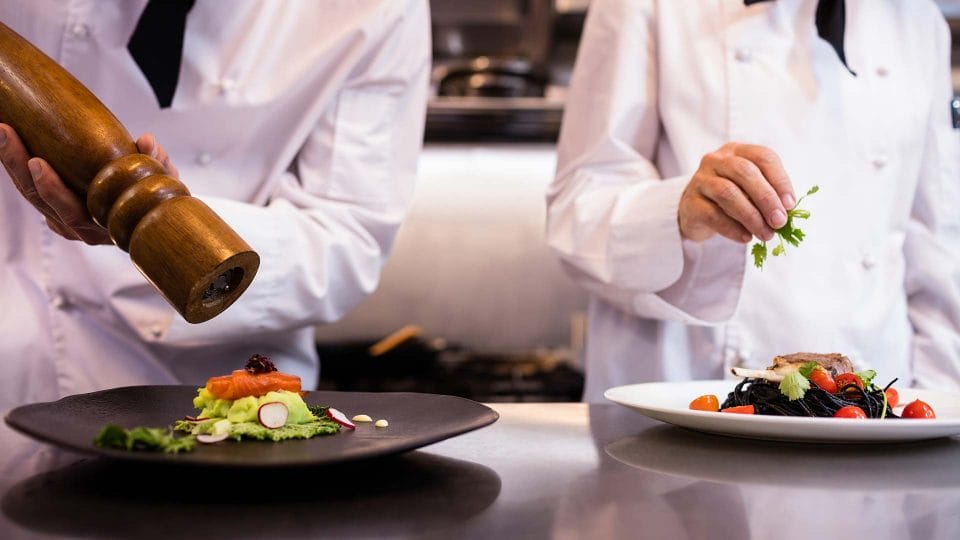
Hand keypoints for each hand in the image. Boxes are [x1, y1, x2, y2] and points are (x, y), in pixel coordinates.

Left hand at [0, 124, 178, 244]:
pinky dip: (19, 168)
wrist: (151, 219)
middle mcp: (80, 228)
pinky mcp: (56, 211)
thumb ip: (157, 162)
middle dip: (18, 166)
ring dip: (12, 163)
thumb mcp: (164, 182)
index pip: (71, 212)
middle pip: (40, 201)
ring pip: (30, 195)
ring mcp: (64, 221)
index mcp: (105, 227)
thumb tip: (145, 141)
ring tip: (2, 132)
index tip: (37, 162)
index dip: (52, 189)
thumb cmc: (156, 201)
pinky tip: (10, 144)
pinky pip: (32, 190)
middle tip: (6, 133)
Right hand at [678, 143, 795, 242]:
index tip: (790, 205)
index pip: (763, 157)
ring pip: (727, 193)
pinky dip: (733, 228)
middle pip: (744, 172)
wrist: (695, 213)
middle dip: (766, 198)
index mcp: (737, 151)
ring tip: (766, 234)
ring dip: (751, 216)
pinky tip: (746, 238)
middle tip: (779, 221)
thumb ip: (768, 195)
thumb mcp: (751, 191)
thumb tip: (787, 211)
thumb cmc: (731, 199)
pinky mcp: (690, 202)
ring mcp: (700, 180)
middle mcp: (716, 160)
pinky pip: (713, 214)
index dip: (780, 180)